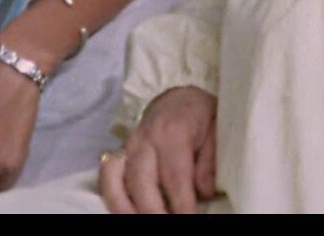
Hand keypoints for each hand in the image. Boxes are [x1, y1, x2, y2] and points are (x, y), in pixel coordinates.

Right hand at [99, 86, 218, 213]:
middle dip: (152, 211)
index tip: (188, 219)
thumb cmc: (201, 117)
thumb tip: (203, 191)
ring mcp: (127, 145)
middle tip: (167, 224)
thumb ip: (211, 162)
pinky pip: (107, 175)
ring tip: (137, 221)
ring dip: (124, 207)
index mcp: (173, 131)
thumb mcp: (217, 131)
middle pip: (142, 182)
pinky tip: (123, 211)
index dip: (181, 205)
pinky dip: (111, 195)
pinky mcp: (118, 152)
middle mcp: (144, 138)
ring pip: (115, 179)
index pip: (175, 177)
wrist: (180, 99)